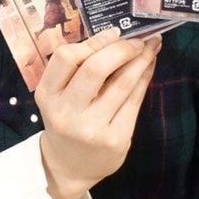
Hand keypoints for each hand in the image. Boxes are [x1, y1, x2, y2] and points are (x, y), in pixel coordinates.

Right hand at [36, 28, 160, 198]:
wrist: (69, 166)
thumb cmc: (66, 120)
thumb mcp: (57, 95)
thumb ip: (76, 70)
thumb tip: (114, 36)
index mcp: (48, 95)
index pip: (66, 58)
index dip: (93, 42)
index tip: (113, 33)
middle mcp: (67, 112)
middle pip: (95, 69)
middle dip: (122, 49)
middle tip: (138, 40)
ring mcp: (92, 128)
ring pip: (121, 84)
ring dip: (140, 61)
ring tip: (151, 47)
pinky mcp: (116, 139)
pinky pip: (134, 102)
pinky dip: (144, 80)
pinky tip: (149, 67)